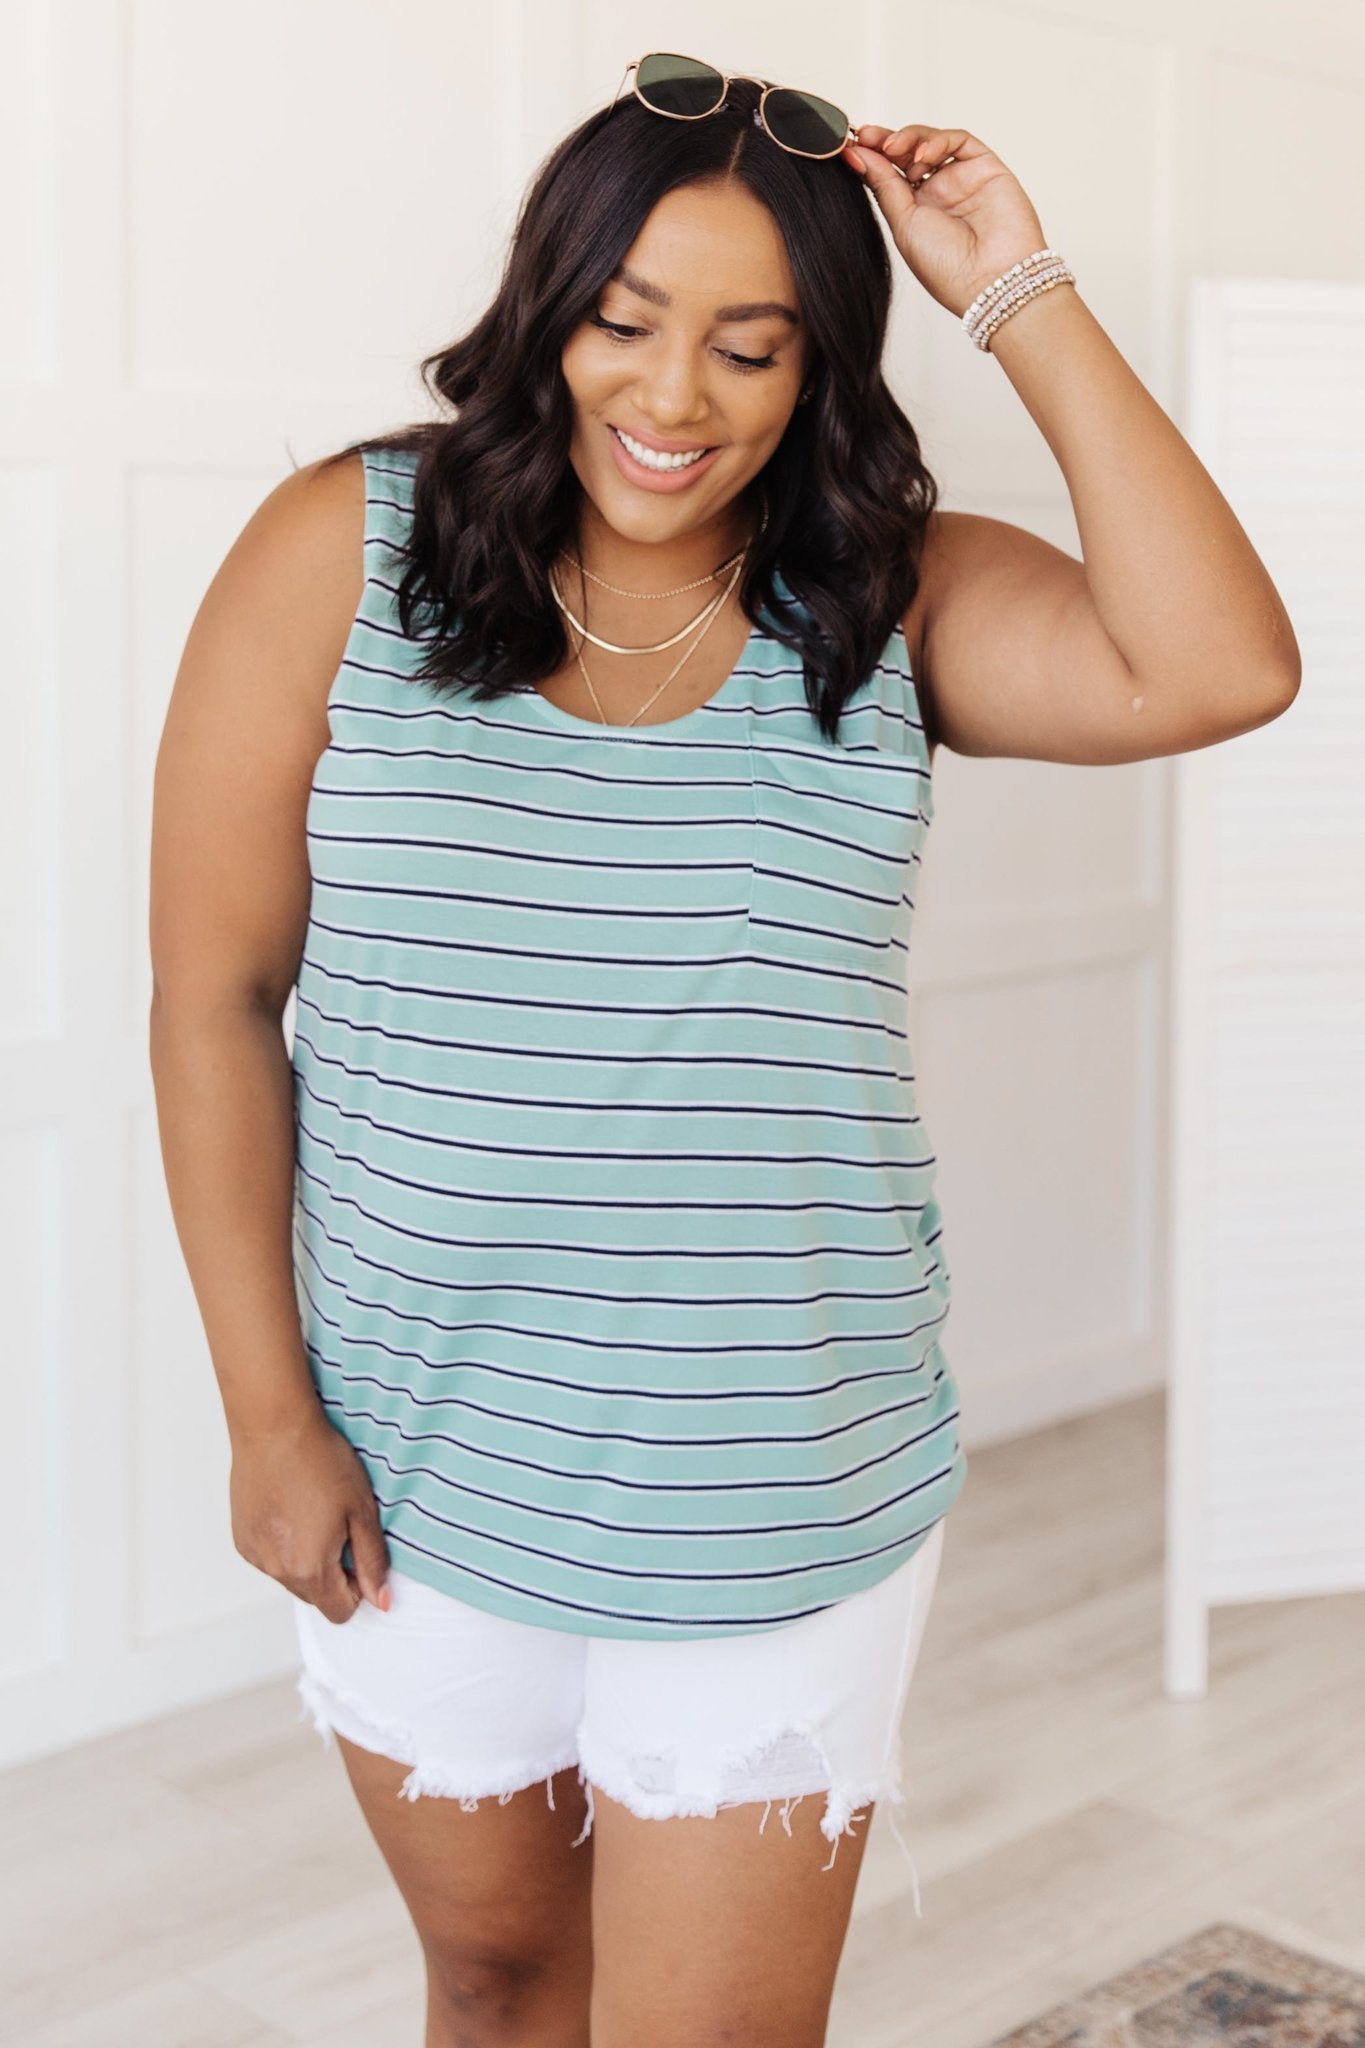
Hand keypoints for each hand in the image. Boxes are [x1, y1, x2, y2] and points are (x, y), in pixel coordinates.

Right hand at [229, 1411, 390, 1621]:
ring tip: (312, 1511)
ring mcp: (255, 1555)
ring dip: (306, 1558)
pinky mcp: (242, 1538)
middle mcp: (276, 1570)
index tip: (358, 1551)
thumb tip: (380, 1600)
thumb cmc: (321, 1461)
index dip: (358, 1587)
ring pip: (291, 1577)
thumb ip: (372, 1561)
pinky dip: (284, 1544)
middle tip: (338, 1524)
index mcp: (309, 1569)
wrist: (274, 1427)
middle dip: (332, 1572)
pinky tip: (290, 1507)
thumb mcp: (361, 1510)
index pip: (340, 1611)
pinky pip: (270, 1557)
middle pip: (315, 1596)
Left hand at [843, 124, 1050, 321]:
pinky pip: (959, 141)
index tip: (847, 147)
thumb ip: (884, 186)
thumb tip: (858, 154)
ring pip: (931, 142)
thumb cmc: (947, 268)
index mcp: (916, 214)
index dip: (870, 158)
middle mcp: (939, 194)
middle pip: (908, 154)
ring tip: (892, 149)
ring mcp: (962, 180)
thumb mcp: (903, 225)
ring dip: (908, 139)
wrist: (990, 282)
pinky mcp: (986, 168)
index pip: (890, 175)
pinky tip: (922, 157)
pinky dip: (937, 141)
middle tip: (864, 136)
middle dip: (885, 142)